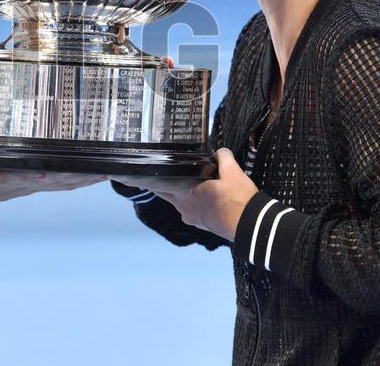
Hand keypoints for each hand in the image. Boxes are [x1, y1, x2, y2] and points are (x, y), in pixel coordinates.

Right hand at [0, 113, 102, 227]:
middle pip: (20, 186)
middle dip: (52, 183)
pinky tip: (36, 182)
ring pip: (16, 191)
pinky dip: (22, 185)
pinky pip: (3, 191)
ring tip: (71, 179)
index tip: (49, 172)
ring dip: (43, 185)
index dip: (27, 175)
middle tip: (81, 178)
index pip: (3, 177)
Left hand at [113, 148, 258, 240]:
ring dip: (178, 190)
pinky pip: (190, 207)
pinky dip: (191, 199)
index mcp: (184, 195)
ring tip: (182, 177)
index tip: (127, 176)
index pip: (156, 185)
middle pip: (164, 193)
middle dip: (160, 182)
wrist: (252, 226)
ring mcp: (192, 218)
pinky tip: (200, 192)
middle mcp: (183, 208)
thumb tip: (219, 152)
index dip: (142, 179)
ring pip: (178, 200)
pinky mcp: (202, 224)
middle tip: (153, 170)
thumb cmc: (238, 199)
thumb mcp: (232, 171)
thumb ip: (223, 157)